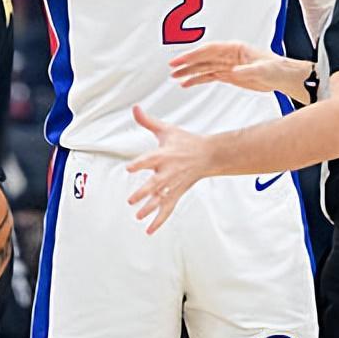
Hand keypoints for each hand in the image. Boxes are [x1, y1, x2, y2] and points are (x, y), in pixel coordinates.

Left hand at [126, 106, 212, 234]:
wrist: (208, 155)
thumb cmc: (185, 141)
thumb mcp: (167, 130)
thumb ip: (147, 121)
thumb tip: (135, 108)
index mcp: (164, 155)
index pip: (149, 159)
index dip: (139, 164)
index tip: (129, 168)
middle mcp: (168, 171)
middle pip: (155, 184)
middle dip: (144, 192)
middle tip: (131, 200)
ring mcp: (173, 185)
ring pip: (161, 199)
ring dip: (150, 208)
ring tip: (138, 215)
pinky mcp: (177, 193)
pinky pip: (167, 209)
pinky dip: (159, 220)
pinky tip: (149, 229)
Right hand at [169, 42, 308, 96]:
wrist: (284, 78)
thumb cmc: (278, 69)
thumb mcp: (264, 70)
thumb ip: (249, 71)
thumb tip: (235, 71)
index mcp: (236, 49)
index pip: (210, 50)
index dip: (194, 55)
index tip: (180, 60)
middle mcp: (229, 55)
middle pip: (203, 58)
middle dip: (187, 63)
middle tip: (172, 69)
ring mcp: (228, 65)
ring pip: (204, 67)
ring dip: (190, 72)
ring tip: (175, 78)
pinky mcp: (230, 75)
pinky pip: (209, 75)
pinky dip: (197, 79)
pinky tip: (187, 84)